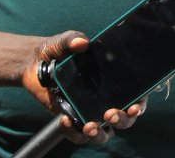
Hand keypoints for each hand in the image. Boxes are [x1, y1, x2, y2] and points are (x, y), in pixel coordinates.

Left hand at [21, 31, 144, 143]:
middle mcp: (107, 98)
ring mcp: (91, 111)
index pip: (137, 95)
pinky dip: (73, 132)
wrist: (33, 63)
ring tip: (90, 126)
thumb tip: (82, 43)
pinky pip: (78, 136)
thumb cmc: (57, 51)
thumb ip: (73, 39)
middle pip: (126, 118)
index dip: (140, 104)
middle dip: (123, 120)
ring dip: (100, 134)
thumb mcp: (64, 41)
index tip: (135, 106)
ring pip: (105, 133)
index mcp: (115, 80)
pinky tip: (65, 120)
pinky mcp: (73, 120)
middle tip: (111, 114)